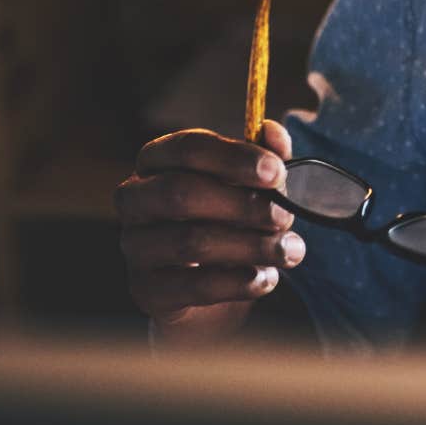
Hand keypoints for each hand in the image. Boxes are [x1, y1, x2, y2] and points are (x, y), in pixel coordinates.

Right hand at [116, 119, 302, 341]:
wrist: (208, 292)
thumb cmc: (229, 222)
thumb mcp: (252, 187)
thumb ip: (264, 158)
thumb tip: (273, 132)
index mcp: (157, 160)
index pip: (187, 147)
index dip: (234, 157)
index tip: (277, 172)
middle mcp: (135, 199)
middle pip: (181, 193)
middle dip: (243, 205)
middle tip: (285, 216)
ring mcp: (135, 246)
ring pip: (191, 241)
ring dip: (251, 246)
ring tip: (290, 250)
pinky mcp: (146, 290)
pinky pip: (196, 285)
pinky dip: (241, 282)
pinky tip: (267, 278)